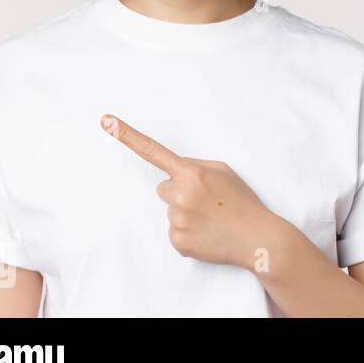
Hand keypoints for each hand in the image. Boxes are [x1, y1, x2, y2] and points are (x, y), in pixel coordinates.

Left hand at [100, 114, 284, 269]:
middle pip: (164, 188)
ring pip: (170, 210)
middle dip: (181, 192)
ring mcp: (177, 220)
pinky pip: (174, 231)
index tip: (105, 120)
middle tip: (208, 202)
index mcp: (192, 173)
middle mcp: (180, 195)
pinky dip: (189, 232)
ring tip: (212, 218)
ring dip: (186, 213)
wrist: (258, 238)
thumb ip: (196, 166)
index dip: (127, 135)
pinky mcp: (178, 241)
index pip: (153, 151)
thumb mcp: (224, 172)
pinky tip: (208, 233)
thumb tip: (175, 173)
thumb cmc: (243, 202)